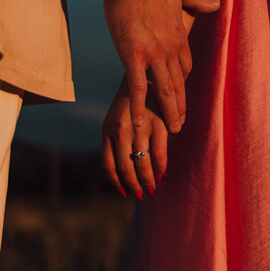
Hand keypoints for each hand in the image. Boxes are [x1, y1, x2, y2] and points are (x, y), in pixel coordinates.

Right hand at [102, 0, 217, 134]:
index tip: (181, 95)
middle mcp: (169, 49)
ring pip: (165, 90)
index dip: (184, 81)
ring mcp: (153, 54)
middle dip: (181, 106)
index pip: (185, 66)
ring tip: (172, 129)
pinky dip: (140, 107)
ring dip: (169, 112)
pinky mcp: (133, 56)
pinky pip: (138, 87)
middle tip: (181, 125)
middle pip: (179, 84)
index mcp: (179, 35)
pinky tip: (140, 122)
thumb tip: (218, 3)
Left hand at [102, 78, 167, 199]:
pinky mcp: (159, 123)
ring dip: (148, 180)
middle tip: (141, 195)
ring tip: (151, 188)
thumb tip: (120, 173)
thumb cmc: (130, 103)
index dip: (116, 182)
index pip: (109, 165)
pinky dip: (160, 168)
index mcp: (108, 130)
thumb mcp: (115, 120)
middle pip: (125, 167)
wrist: (147, 75)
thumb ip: (115, 142)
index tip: (123, 192)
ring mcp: (140, 127)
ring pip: (142, 164)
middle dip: (133, 185)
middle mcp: (121, 129)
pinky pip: (159, 154)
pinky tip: (161, 173)